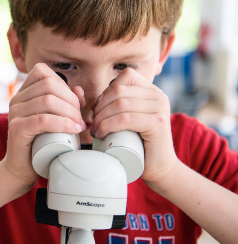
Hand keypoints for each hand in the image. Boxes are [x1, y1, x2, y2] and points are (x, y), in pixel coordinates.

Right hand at [4, 63, 85, 187]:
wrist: (22, 169)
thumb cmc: (42, 143)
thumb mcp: (57, 119)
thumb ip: (68, 103)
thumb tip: (79, 89)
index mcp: (24, 92)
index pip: (44, 73)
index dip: (64, 86)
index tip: (74, 105)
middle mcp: (16, 99)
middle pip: (49, 85)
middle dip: (71, 100)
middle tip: (80, 119)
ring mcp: (15, 113)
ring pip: (48, 101)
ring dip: (70, 112)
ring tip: (78, 126)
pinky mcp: (17, 128)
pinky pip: (43, 119)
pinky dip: (62, 123)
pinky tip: (73, 130)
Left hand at [92, 68, 177, 184]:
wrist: (159, 168)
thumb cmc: (138, 144)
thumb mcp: (128, 118)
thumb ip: (117, 103)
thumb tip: (83, 94)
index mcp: (152, 91)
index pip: (126, 75)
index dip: (107, 91)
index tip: (100, 110)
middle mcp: (158, 95)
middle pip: (119, 90)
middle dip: (100, 107)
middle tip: (94, 124)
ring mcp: (160, 108)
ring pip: (120, 104)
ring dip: (101, 118)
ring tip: (96, 131)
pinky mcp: (157, 123)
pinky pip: (125, 118)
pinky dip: (108, 126)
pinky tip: (102, 134)